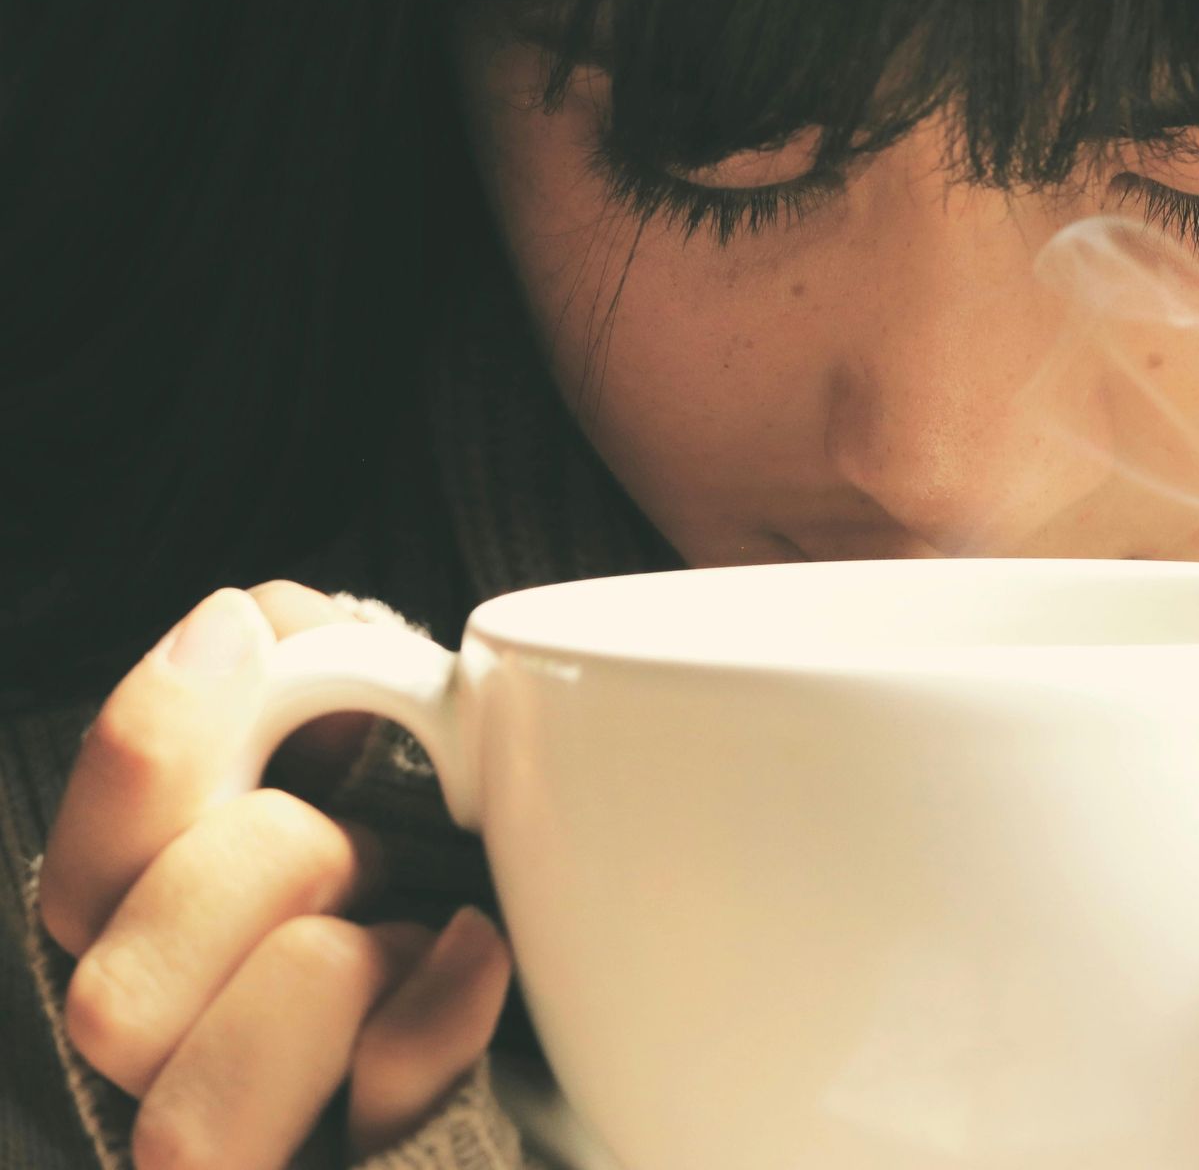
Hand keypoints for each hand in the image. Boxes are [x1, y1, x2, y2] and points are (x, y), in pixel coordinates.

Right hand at [38, 583, 512, 1168]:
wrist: (578, 998)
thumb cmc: (462, 865)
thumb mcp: (386, 753)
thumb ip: (308, 681)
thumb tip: (247, 626)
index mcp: (155, 949)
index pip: (76, 881)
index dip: (144, 747)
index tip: (236, 633)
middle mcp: (179, 1070)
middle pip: (114, 1006)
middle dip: (262, 872)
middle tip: (363, 839)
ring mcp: (266, 1153)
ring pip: (193, 1118)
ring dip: (331, 973)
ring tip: (419, 925)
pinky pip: (375, 1113)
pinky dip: (433, 1019)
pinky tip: (479, 953)